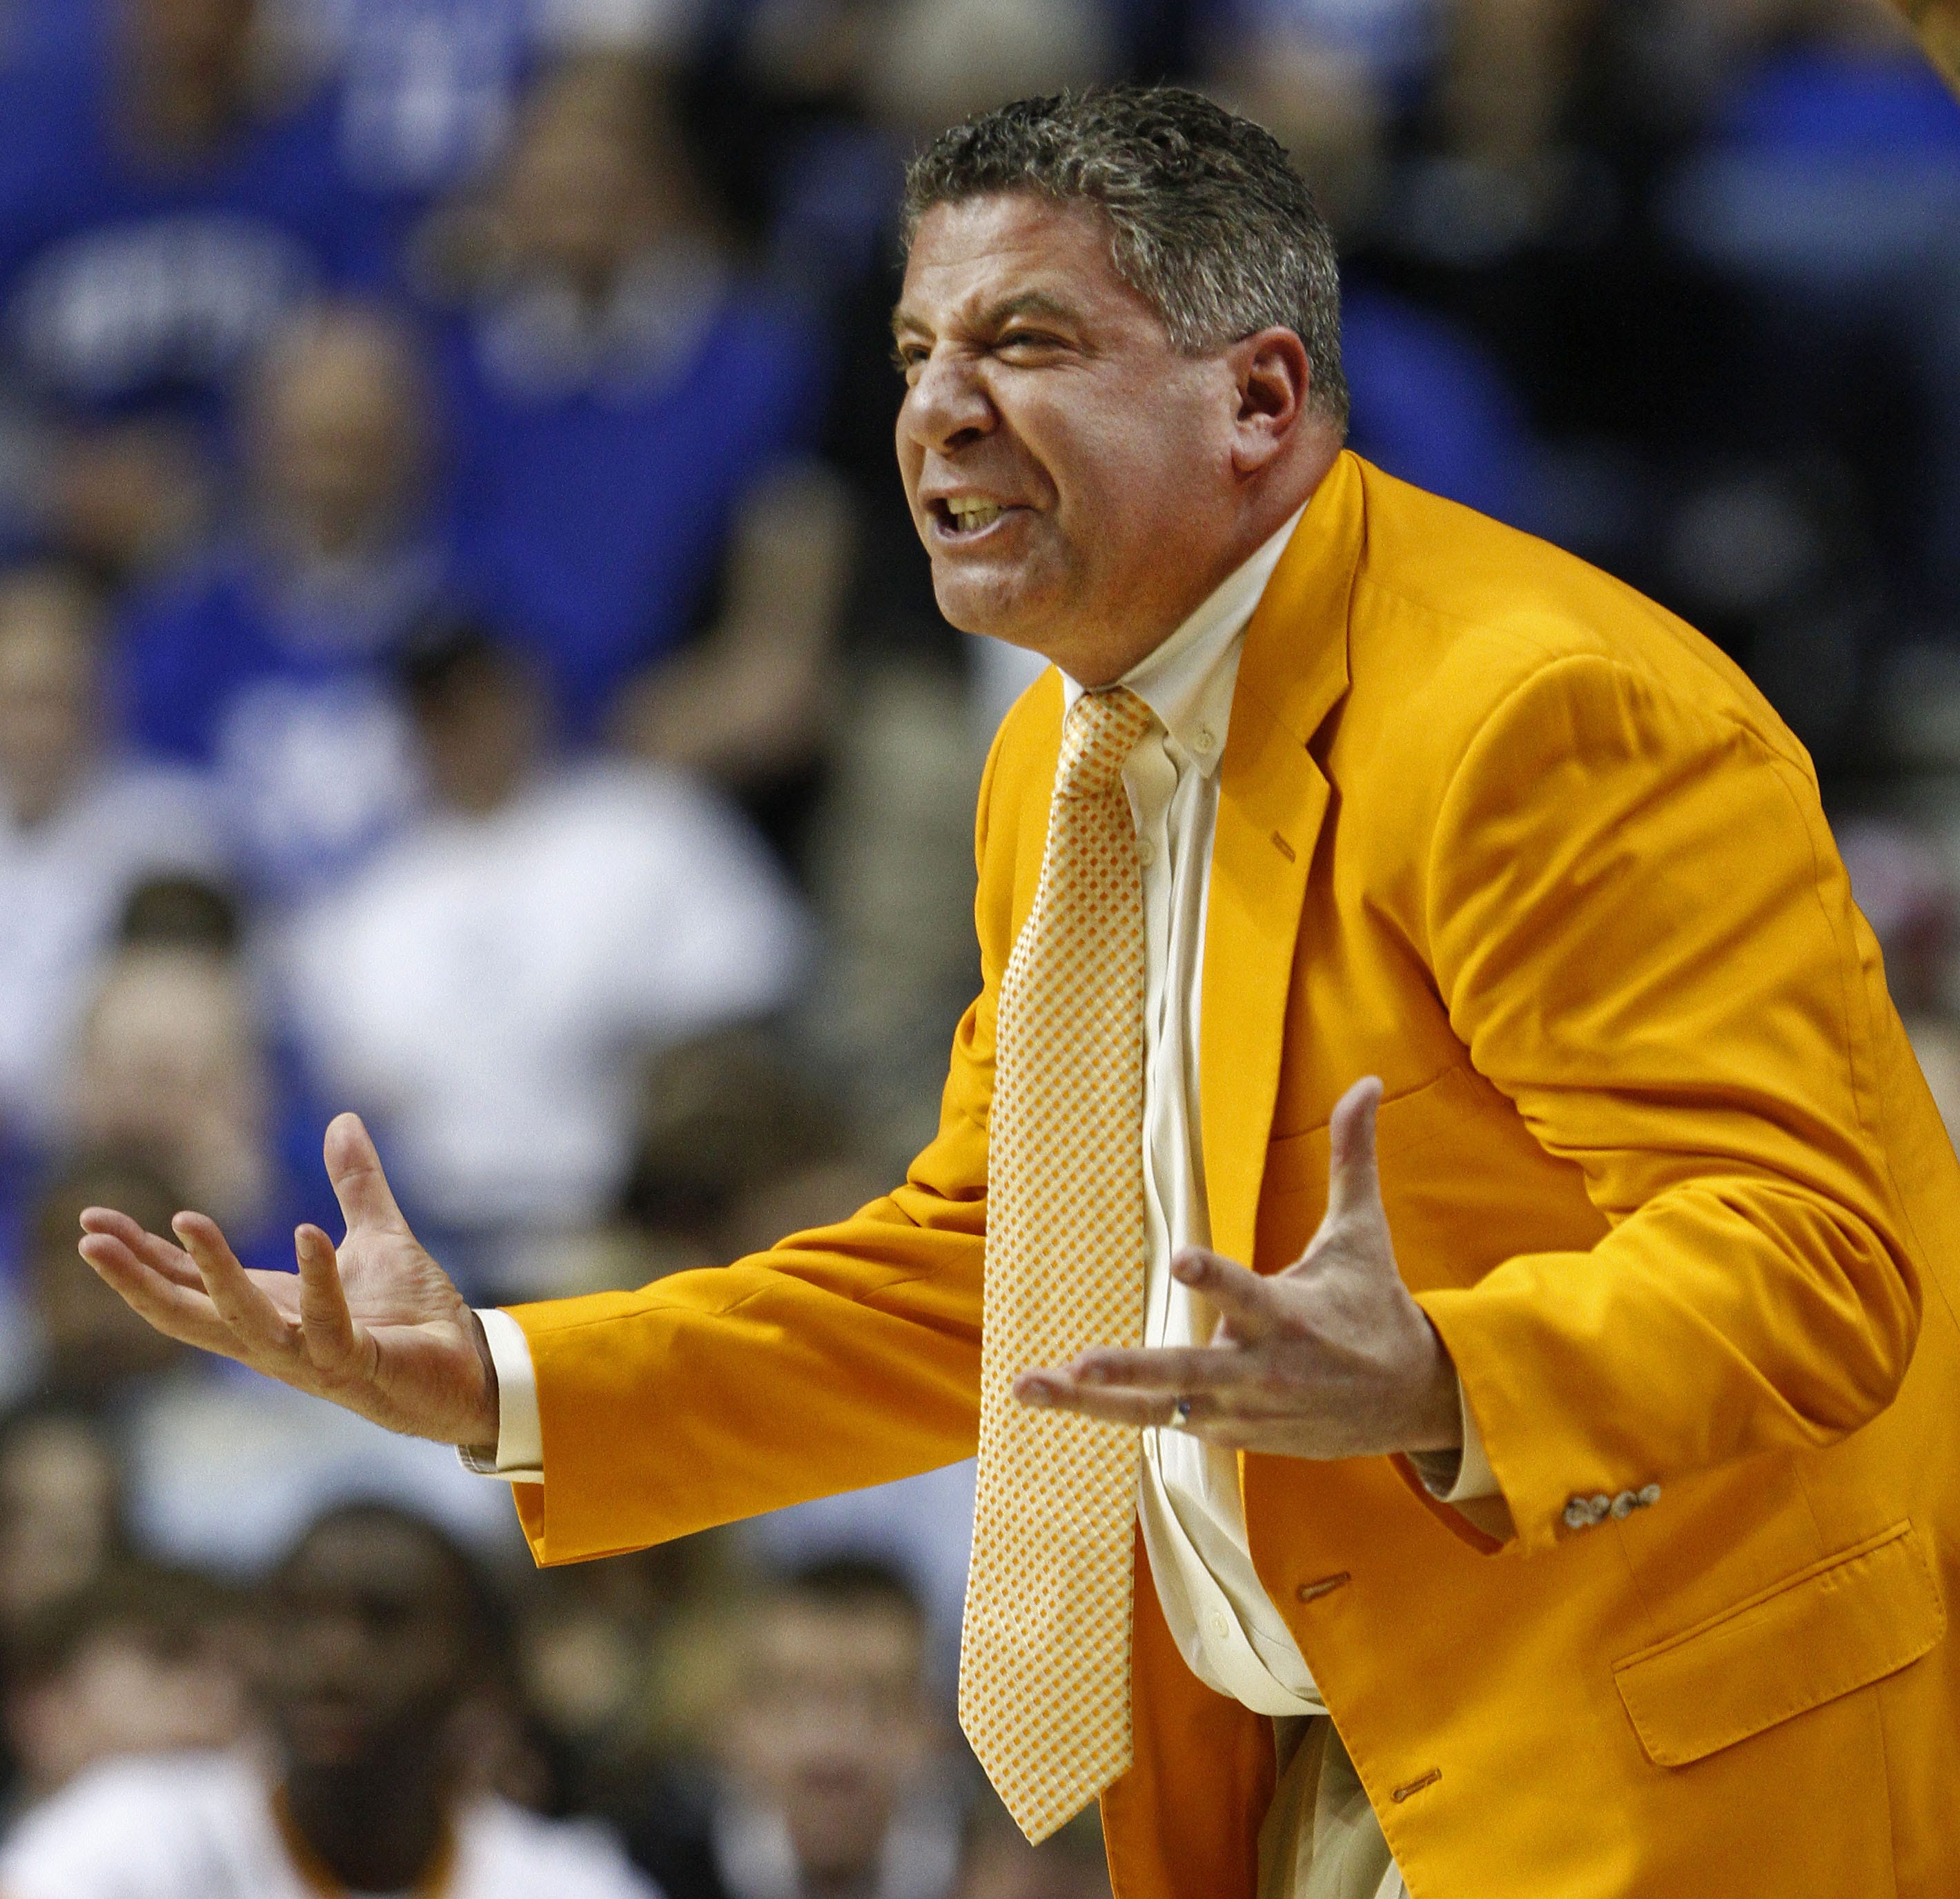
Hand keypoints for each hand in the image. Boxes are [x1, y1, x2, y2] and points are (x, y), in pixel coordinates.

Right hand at [77, 1112, 498, 1448]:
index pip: (190, 1286)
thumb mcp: (378, 1237)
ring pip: (243, 1322)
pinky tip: (308, 1233)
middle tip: (90, 1237)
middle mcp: (278, 1340)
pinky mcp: (358, 1364)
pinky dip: (318, 1280)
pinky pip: (328, 1324)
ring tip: (184, 1218)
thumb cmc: (415, 1317)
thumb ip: (355, 1185)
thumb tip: (343, 1119)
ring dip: (212, 1273)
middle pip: (189, 1314)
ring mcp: (312, 1358)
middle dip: (138, 1276)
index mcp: (273, 1309)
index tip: (91, 1222)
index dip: (142, 1256)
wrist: (470, 1372)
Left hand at [1013, 1077, 1461, 1459]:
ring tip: (1025, 1385)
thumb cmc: (1376, 1306)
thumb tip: (1366, 1080)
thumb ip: (1353, 1158)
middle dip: (1129, 1370)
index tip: (1180, 1258)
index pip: (1247, 1294)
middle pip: (1186, 1372)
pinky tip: (1058, 1398)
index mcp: (1289, 1317)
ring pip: (1156, 1411)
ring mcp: (1240, 1412)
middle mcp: (1260, 1370)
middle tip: (1078, 1363)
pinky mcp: (1229, 1435)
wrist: (1411, 1402)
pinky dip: (1112, 1413)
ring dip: (1090, 1402)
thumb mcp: (1364, 1234)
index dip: (1214, 1277)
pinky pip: (1161, 1424)